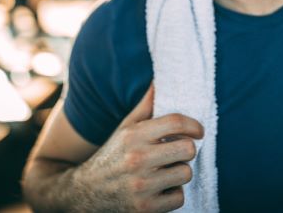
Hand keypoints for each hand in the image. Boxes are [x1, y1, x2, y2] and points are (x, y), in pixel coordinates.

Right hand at [76, 84, 203, 211]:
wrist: (84, 193)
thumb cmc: (112, 156)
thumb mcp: (124, 128)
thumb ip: (144, 106)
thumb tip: (158, 81)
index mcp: (133, 136)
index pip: (176, 122)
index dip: (194, 125)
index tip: (198, 131)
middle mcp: (137, 159)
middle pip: (188, 149)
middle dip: (186, 150)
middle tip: (177, 153)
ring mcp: (141, 185)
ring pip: (186, 173)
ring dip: (179, 173)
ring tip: (165, 172)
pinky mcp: (145, 208)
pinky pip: (178, 198)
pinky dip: (172, 195)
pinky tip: (159, 190)